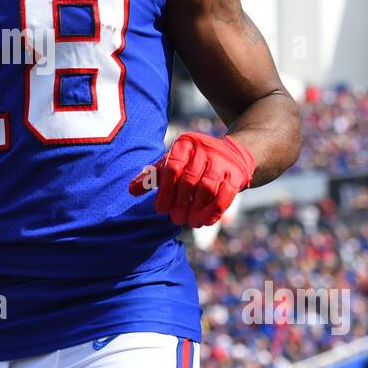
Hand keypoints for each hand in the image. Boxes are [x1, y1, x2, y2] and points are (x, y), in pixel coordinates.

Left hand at [129, 133, 255, 227]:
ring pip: (207, 188)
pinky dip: (215, 210)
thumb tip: (132, 190)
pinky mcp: (236, 174)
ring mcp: (221, 161)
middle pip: (189, 180)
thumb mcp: (173, 162)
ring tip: (191, 222)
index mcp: (184, 145)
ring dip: (197, 209)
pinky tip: (206, 221)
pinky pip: (226, 194)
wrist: (232, 155)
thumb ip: (153, 176)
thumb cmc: (194, 162)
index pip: (172, 168)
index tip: (161, 209)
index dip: (165, 191)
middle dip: (181, 203)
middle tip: (176, 219)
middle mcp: (203, 150)